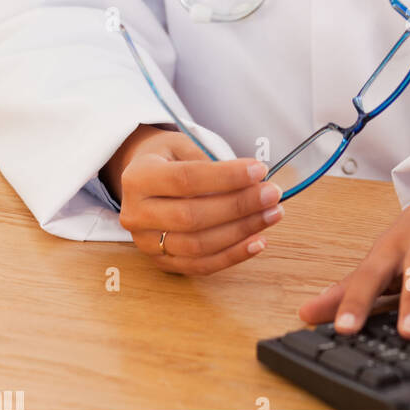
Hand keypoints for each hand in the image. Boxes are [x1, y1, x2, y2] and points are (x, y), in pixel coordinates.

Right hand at [112, 126, 284, 274]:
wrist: (141, 179)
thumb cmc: (168, 158)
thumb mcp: (182, 144)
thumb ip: (210, 161)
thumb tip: (252, 180)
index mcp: (139, 177)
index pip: (186, 180)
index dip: (226, 177)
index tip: (259, 170)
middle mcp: (137, 214)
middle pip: (192, 216)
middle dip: (239, 206)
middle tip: (272, 194)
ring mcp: (146, 243)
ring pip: (198, 246)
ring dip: (241, 232)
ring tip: (272, 214)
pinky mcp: (161, 262)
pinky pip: (200, 266)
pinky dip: (232, 256)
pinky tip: (258, 241)